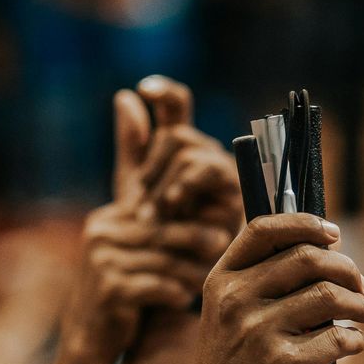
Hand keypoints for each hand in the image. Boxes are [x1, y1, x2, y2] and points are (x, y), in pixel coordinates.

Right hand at [62, 204, 227, 361]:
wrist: (90, 337)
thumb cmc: (121, 291)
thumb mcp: (133, 255)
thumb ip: (155, 231)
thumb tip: (204, 207)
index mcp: (105, 221)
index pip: (152, 210)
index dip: (185, 213)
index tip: (216, 217)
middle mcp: (99, 236)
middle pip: (159, 232)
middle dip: (194, 235)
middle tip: (223, 240)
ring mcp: (101, 262)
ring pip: (162, 261)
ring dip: (191, 269)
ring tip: (212, 275)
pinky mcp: (109, 289)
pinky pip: (155, 287)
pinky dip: (175, 293)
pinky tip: (186, 301)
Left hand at [112, 77, 242, 231]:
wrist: (169, 274)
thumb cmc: (152, 231)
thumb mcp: (133, 188)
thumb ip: (132, 145)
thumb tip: (124, 96)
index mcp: (181, 148)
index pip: (177, 105)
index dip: (164, 91)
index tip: (145, 89)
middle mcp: (207, 155)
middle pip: (178, 137)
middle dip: (152, 169)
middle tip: (138, 203)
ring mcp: (226, 174)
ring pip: (191, 156)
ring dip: (165, 186)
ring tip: (152, 214)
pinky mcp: (238, 195)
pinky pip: (207, 176)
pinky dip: (183, 190)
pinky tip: (171, 209)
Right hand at [178, 214, 363, 363]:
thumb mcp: (224, 316)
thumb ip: (258, 283)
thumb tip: (323, 252)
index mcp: (221, 282)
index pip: (264, 229)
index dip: (305, 224)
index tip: (332, 234)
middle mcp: (237, 301)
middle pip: (308, 258)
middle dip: (346, 268)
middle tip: (360, 283)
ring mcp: (261, 332)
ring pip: (331, 296)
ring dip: (361, 303)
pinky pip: (340, 336)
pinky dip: (357, 338)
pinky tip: (356, 343)